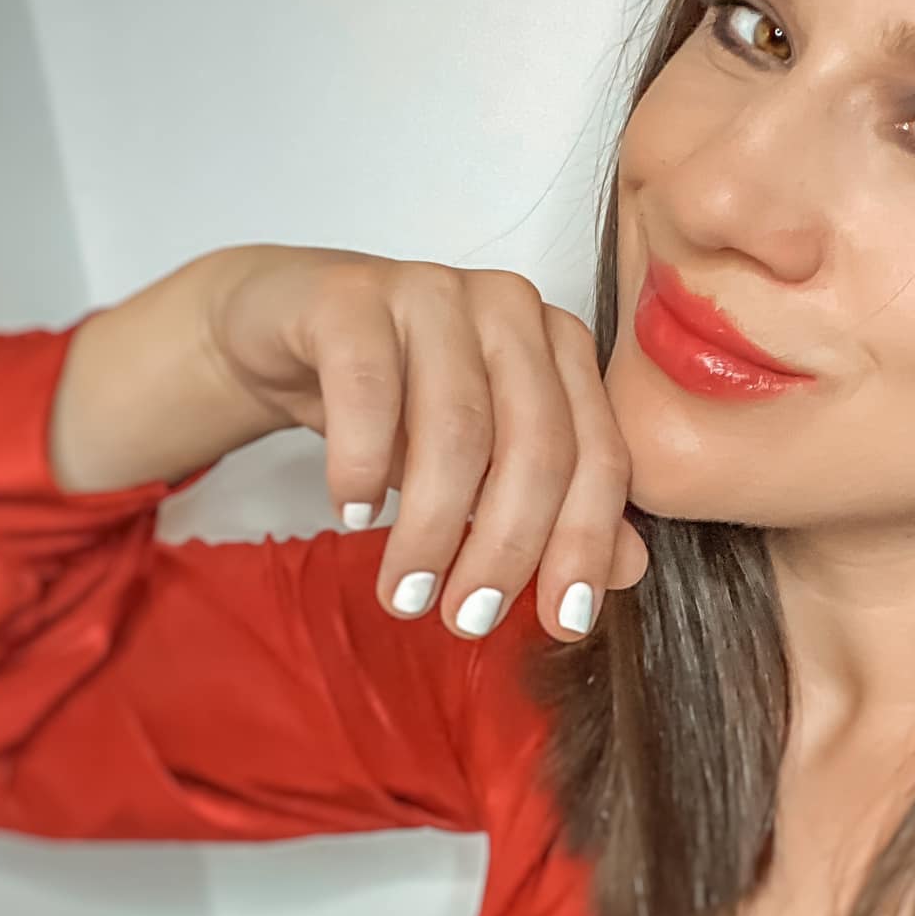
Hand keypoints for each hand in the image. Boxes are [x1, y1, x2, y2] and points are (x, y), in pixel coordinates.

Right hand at [203, 244, 647, 642]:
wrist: (285, 330)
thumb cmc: (397, 402)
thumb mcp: (482, 468)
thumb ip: (559, 511)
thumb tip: (628, 571)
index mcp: (561, 348)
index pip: (599, 456)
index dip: (585, 545)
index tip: (563, 622)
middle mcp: (511, 310)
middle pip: (536, 447)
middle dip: (507, 549)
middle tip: (467, 619)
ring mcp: (432, 293)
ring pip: (457, 427)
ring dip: (432, 528)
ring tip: (407, 593)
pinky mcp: (349, 298)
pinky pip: (367, 389)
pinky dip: (363, 463)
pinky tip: (354, 512)